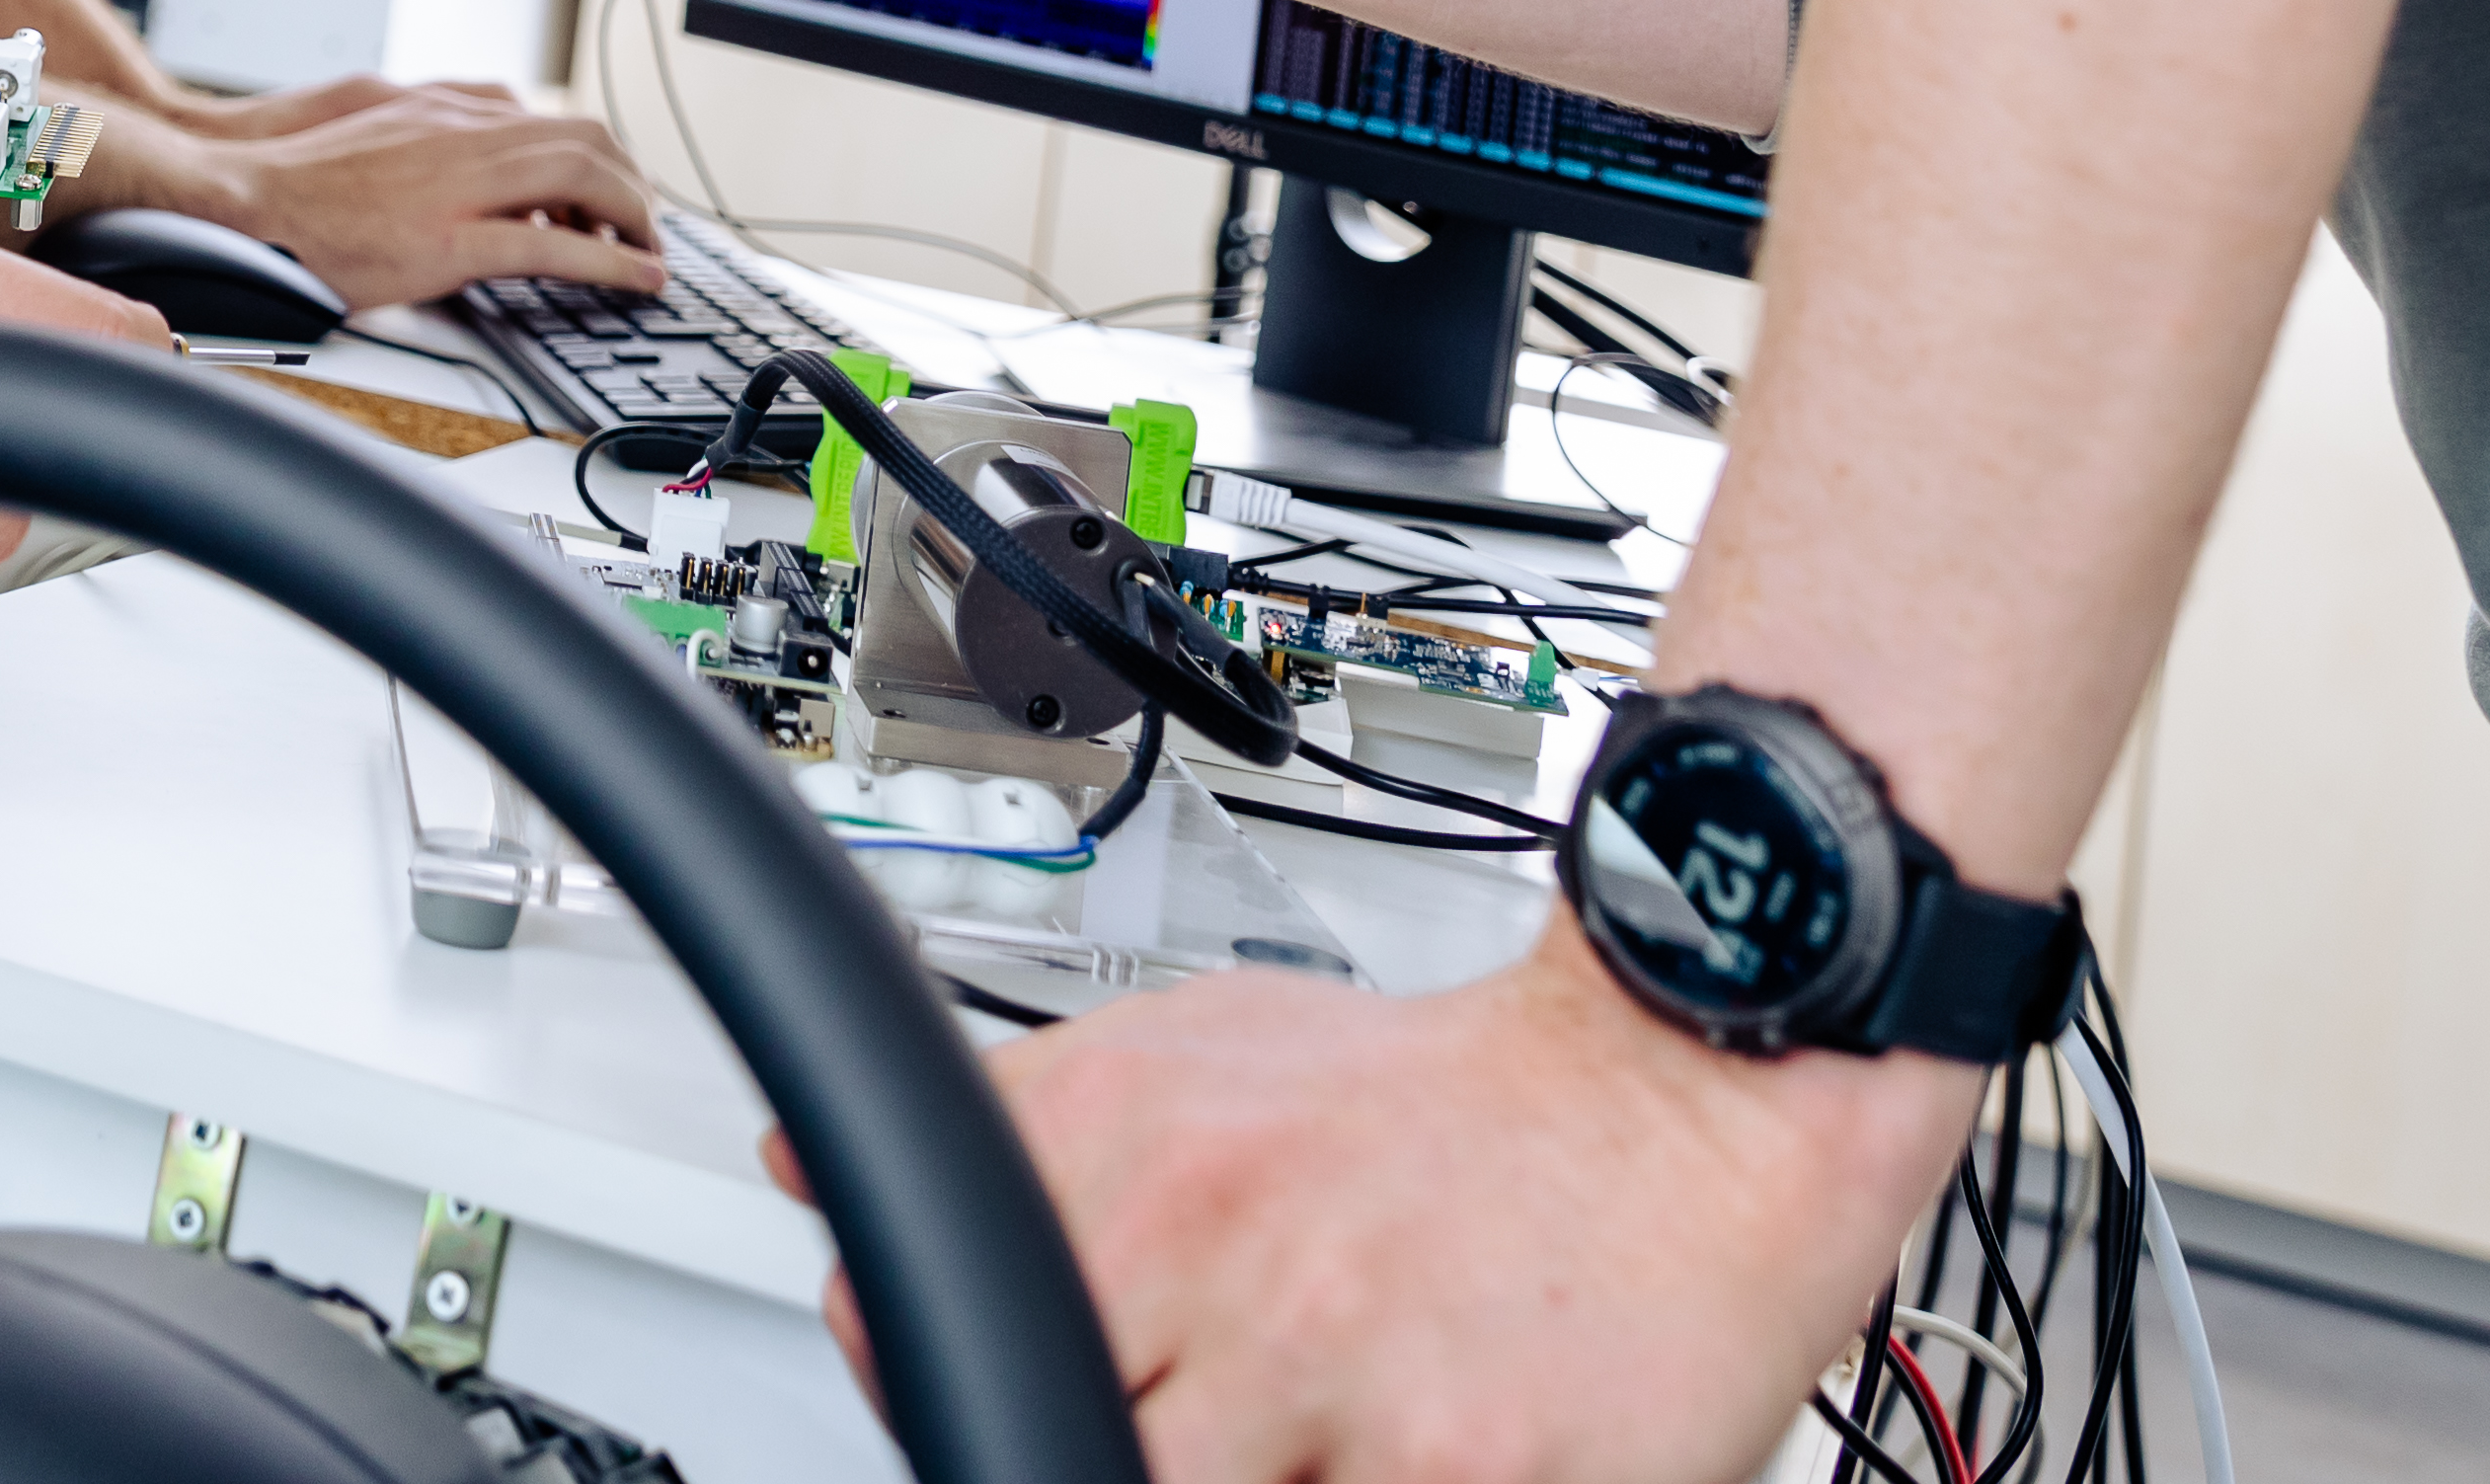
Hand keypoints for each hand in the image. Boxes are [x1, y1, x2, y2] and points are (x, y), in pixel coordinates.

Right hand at [110, 81, 666, 314]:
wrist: (237, 196)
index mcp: (444, 109)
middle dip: (629, 183)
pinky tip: (636, 280)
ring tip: (646, 254)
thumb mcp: (372, 125)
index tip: (611, 193)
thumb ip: (427, 133)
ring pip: (584, 178)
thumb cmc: (290, 174)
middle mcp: (462, 132)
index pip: (552, 118)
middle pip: (586, 138)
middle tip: (641, 227)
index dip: (598, 156)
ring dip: (632, 216)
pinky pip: (553, 247)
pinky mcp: (449, 241)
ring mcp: (459, 184)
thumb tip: (466, 148)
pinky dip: (610, 262)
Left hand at [777, 938, 1967, 1483]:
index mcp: (1125, 1148)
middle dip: (1099, 1437)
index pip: (922, 1328)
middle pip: (1046, 1433)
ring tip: (1297, 1442)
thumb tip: (806, 1165)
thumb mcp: (1199, 1048)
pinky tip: (1381, 1463)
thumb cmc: (1445, 1097)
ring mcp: (1322, 1376)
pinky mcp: (1447, 1475)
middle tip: (1204, 1416)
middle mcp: (1207, 1251)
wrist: (1683, 1089)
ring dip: (1231, 1480)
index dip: (947, 1384)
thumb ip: (1011, 1119)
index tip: (1002, 1389)